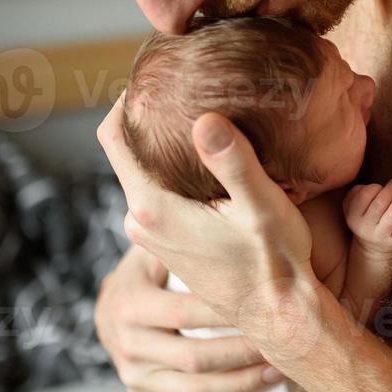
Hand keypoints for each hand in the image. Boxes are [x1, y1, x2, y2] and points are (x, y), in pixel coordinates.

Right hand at [94, 244, 283, 391]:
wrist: (116, 302)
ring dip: (243, 388)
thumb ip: (182, 233)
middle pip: (195, 358)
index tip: (273, 306)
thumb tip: (225, 197)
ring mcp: (133, 378)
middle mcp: (125, 345)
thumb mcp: (158, 244)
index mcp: (129, 302)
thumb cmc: (153, 266)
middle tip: (285, 344)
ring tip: (281, 375)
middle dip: (245, 353)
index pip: (186, 313)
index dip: (232, 312)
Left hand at [97, 94, 315, 345]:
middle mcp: (140, 222)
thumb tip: (206, 119)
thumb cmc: (275, 262)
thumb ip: (233, 161)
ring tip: (194, 120)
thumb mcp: (261, 206)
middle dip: (145, 122)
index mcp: (152, 207)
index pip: (112, 138)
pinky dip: (171, 175)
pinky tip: (204, 164)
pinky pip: (156, 197)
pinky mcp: (167, 245)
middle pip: (126, 154)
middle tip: (179, 89)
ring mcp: (151, 237)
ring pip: (143, 176)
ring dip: (160, 151)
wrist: (280, 316)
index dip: (123, 100)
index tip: (148, 75)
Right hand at [344, 180, 391, 254]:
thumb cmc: (365, 217)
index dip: (375, 186)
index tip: (380, 187)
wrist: (371, 247)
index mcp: (353, 216)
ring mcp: (381, 236)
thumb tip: (373, 187)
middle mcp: (366, 227)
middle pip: (380, 203)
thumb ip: (357, 192)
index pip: (365, 195)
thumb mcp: (352, 206)